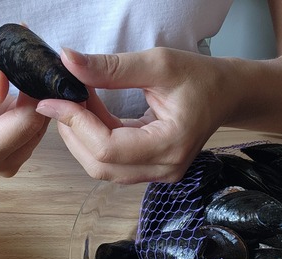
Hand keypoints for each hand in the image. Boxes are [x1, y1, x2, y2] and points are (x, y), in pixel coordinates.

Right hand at [0, 68, 48, 176]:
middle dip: (31, 83)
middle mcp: (4, 161)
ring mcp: (17, 153)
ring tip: (10, 61)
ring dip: (33, 84)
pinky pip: (41, 113)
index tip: (23, 59)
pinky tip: (16, 74)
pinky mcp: (25, 141)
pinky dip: (33, 90)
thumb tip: (1, 84)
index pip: (26, 122)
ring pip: (44, 115)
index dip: (31, 89)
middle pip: (39, 120)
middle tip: (15, 53)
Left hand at [35, 47, 230, 183]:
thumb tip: (68, 62)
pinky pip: (111, 161)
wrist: (227, 93)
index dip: (75, 124)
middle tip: (60, 99)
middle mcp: (164, 168)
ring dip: (80, 136)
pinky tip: (89, 112)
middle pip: (100, 165)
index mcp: (170, 146)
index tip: (53, 99)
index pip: (108, 148)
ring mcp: (157, 173)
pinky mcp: (149, 169)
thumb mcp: (158, 63)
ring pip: (102, 167)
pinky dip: (94, 138)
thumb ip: (111, 67)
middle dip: (72, 132)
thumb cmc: (201, 78)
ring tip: (75, 102)